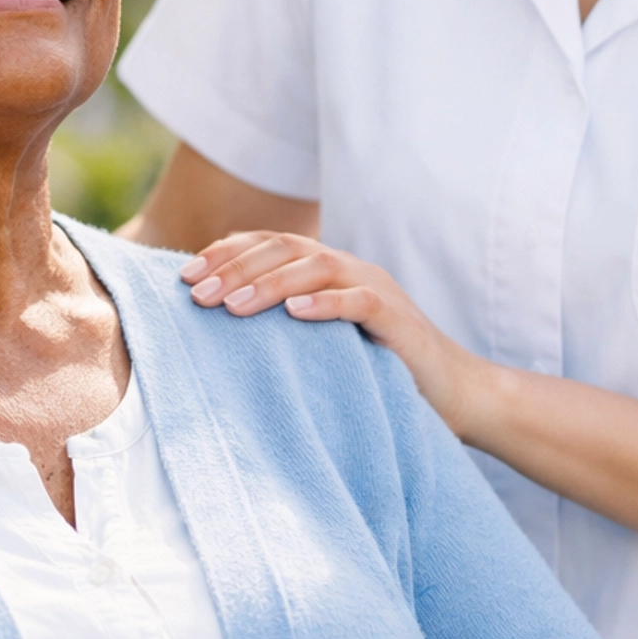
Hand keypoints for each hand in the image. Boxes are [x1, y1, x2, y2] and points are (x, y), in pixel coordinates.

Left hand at [181, 232, 484, 436]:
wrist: (453, 394)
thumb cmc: (379, 372)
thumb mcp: (321, 343)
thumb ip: (284, 325)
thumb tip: (219, 326)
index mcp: (328, 270)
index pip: (270, 244)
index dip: (226, 253)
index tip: (184, 277)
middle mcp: (350, 268)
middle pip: (285, 249)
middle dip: (235, 268)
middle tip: (195, 295)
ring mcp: (376, 288)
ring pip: (317, 268)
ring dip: (269, 284)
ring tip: (230, 306)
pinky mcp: (398, 318)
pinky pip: (359, 301)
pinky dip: (325, 303)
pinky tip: (293, 314)